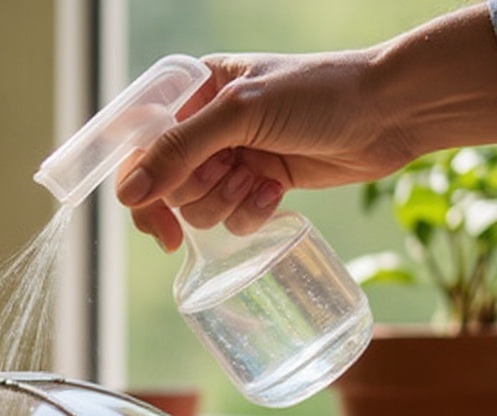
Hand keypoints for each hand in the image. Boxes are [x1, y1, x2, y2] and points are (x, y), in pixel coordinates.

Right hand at [116, 49, 409, 250]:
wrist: (388, 113)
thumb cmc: (318, 94)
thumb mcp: (240, 112)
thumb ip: (179, 151)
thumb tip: (128, 194)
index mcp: (194, 94)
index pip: (139, 144)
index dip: (136, 181)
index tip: (149, 211)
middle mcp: (207, 128)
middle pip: (167, 186)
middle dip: (198, 191)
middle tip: (231, 173)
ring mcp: (232, 159)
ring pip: (198, 209)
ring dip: (227, 202)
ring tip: (261, 178)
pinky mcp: (257, 186)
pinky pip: (230, 221)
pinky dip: (251, 212)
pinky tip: (276, 191)